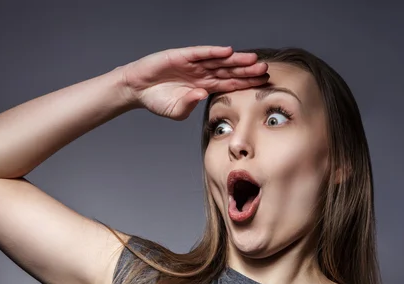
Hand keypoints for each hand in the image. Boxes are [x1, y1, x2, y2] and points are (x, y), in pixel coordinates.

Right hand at [118, 46, 269, 120]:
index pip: (230, 85)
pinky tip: (227, 52)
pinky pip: (200, 53)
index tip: (263, 84)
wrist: (137, 89)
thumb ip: (188, 105)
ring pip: (219, 61)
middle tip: (265, 70)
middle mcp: (202, 74)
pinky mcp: (181, 56)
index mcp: (204, 87)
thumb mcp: (176, 110)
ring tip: (253, 60)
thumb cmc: (157, 100)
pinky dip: (213, 52)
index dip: (246, 84)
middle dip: (247, 71)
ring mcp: (193, 64)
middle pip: (229, 72)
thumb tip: (201, 96)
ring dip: (236, 60)